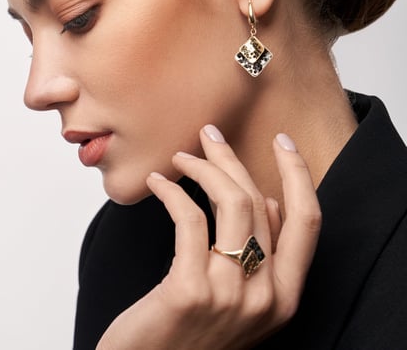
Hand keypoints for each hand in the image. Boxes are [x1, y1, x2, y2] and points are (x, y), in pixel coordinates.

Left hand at [97, 125, 321, 349]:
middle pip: (262, 203)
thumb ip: (260, 257)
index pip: (308, 223)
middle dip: (233, 160)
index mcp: (285, 298)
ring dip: (203, 168)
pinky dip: (171, 191)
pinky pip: (189, 218)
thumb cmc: (186, 331)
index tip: (283, 143)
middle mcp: (266, 298)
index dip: (298, 176)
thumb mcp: (239, 300)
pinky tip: (157, 183)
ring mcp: (230, 296)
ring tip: (179, 158)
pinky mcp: (190, 290)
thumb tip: (268, 199)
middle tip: (208, 136)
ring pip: (231, 203)